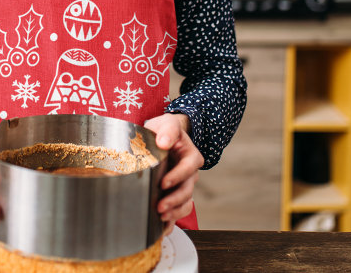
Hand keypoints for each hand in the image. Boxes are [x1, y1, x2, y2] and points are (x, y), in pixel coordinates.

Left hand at [143, 113, 203, 234]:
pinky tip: (163, 228)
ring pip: (186, 202)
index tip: (163, 183)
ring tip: (161, 218)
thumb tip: (165, 142)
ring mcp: (184, 184)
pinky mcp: (176, 193)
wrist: (163, 137)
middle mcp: (190, 173)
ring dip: (175, 212)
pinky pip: (179, 209)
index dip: (177, 176)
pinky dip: (173, 220)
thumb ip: (168, 130)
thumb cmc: (165, 130)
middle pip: (187, 189)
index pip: (188, 167)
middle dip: (174, 200)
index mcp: (191, 155)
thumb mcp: (167, 123)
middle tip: (159, 207)